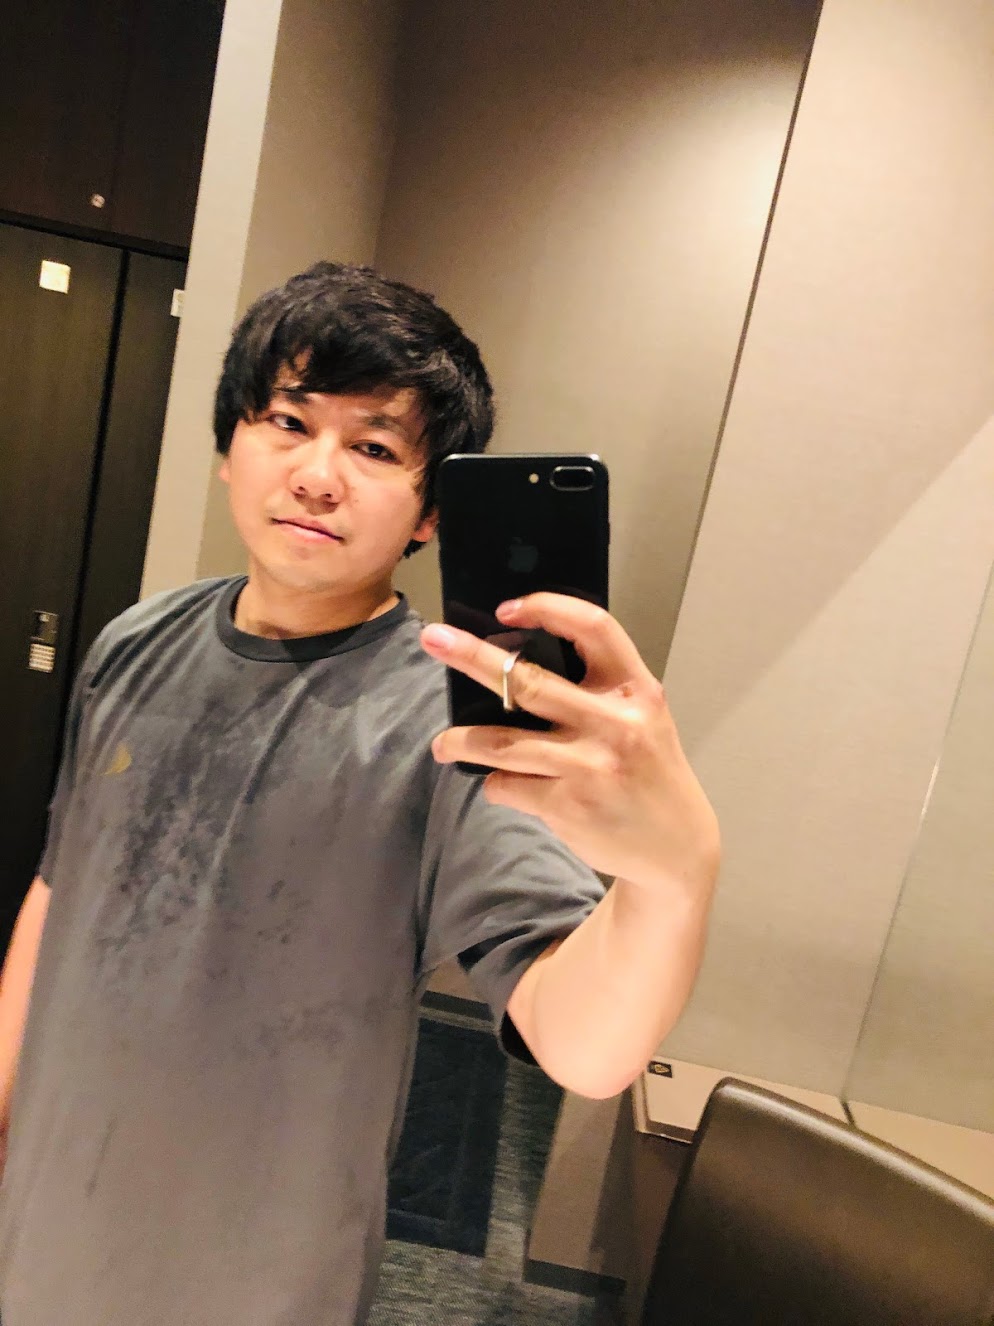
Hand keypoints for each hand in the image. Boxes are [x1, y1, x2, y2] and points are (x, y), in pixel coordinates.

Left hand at [420, 594, 720, 896]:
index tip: (507, 609)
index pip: (594, 627)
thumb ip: (597, 690)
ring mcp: (589, 766)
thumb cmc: (648, 770)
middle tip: (433, 639)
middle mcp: (615, 722)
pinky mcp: (567, 805)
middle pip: (528, 681)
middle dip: (472, 657)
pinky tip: (501, 786)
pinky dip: (496, 784)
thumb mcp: (642, 718)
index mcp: (636, 689)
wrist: (677, 846)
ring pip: (501, 742)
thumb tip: (516, 665)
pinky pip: (507, 785)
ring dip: (461, 741)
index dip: (548, 608)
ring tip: (442, 744)